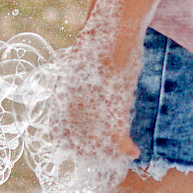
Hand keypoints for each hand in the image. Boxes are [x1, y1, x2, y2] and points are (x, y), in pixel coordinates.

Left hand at [41, 28, 140, 165]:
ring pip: (98, 148)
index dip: (71, 146)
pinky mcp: (113, 109)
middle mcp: (72, 109)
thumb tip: (80, 100)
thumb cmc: (98, 47)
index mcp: (60, 99)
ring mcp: (91, 111)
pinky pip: (118, 141)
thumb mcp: (77, 69)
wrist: (111, 35)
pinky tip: (133, 151)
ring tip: (120, 156)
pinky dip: (126, 149)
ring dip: (110, 155)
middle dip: (91, 155)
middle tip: (105, 157)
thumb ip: (74, 89)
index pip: (59, 136)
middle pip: (78, 146)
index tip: (82, 149)